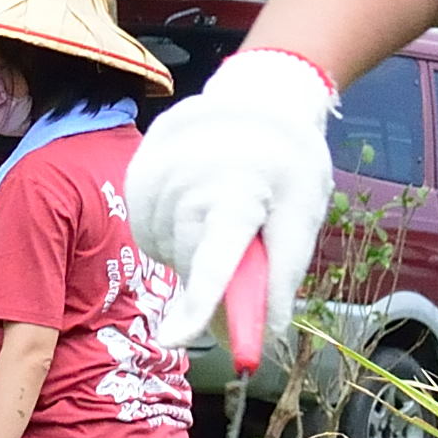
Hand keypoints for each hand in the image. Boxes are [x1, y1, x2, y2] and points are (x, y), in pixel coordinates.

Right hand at [120, 52, 335, 351]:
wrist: (257, 99)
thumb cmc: (287, 162)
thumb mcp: (302, 214)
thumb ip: (283, 276)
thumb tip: (266, 333)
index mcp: (236, 192)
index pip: (211, 259)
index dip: (196, 304)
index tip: (176, 339)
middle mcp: (187, 181)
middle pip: (188, 264)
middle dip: (212, 277)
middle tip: (242, 248)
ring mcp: (154, 174)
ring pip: (165, 253)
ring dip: (190, 254)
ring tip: (219, 212)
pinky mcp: (135, 173)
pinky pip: (147, 234)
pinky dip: (170, 236)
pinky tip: (194, 206)